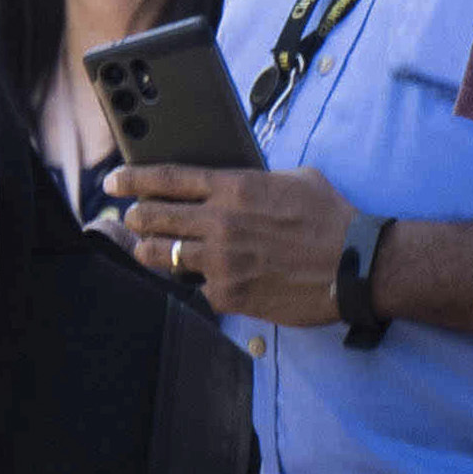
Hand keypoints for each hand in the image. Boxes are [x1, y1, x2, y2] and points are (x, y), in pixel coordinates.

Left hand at [103, 162, 360, 325]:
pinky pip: (194, 289)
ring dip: (152, 251)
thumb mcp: (297, 179)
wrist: (358, 265)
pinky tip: (203, 281)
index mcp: (235, 188)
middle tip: (132, 218)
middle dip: (134, 216)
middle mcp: (220, 222)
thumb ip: (257, 180)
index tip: (114, 181)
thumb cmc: (334, 220)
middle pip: (151, 217)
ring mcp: (221, 260)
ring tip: (154, 250)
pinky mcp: (229, 294)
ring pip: (160, 255)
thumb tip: (237, 183)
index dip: (132, 179)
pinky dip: (196, 285)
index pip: (166, 179)